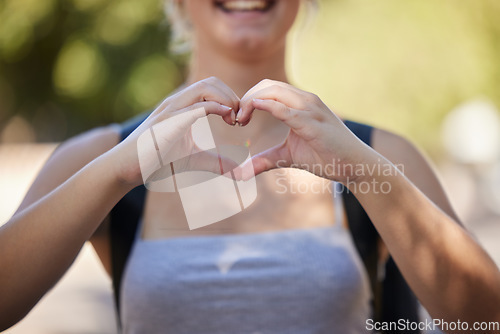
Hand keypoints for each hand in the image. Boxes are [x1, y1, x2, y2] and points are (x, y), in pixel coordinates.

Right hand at [110, 77, 240, 187]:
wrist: (127, 168)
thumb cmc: (157, 161)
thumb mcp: (194, 160)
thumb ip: (217, 163)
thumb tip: (240, 172)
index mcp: (182, 106)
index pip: (211, 86)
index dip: (231, 97)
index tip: (240, 118)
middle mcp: (176, 103)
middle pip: (210, 82)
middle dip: (231, 95)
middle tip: (241, 118)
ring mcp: (170, 111)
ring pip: (203, 88)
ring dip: (225, 99)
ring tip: (234, 119)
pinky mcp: (166, 124)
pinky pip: (193, 108)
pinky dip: (214, 108)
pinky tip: (227, 117)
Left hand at [236, 79, 374, 182]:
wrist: (354, 165)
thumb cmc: (324, 157)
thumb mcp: (287, 156)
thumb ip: (265, 159)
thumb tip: (242, 172)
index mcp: (300, 103)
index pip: (268, 88)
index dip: (248, 99)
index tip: (238, 119)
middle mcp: (305, 100)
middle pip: (267, 85)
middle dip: (246, 99)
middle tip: (236, 120)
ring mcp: (310, 108)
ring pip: (273, 91)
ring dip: (251, 101)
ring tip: (241, 120)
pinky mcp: (312, 122)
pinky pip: (285, 109)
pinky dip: (266, 106)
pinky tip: (253, 111)